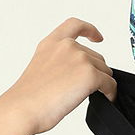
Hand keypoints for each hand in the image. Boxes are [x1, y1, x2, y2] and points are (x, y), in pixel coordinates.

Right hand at [5, 17, 117, 134]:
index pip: (74, 25)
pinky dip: (111, 92)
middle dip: (96, 72)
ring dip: (103, 83)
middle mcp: (66, 46)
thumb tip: (79, 74)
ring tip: (92, 96)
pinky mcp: (90, 74)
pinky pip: (110, 83)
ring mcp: (79, 58)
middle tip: (88, 91)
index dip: (90, 30)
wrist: (23, 108)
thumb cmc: (28, 97)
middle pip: (96, 57)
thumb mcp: (41, 69)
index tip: (98, 37)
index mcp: (51, 44)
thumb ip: (59, 63)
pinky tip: (107, 98)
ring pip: (105, 70)